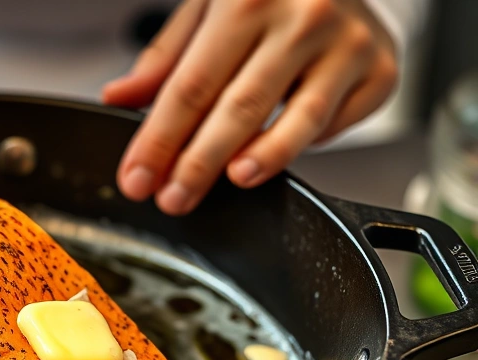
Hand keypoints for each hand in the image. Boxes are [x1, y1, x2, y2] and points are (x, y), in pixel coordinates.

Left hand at [103, 0, 397, 214]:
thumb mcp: (207, 6)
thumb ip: (164, 58)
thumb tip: (119, 98)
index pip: (191, 86)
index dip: (159, 140)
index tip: (137, 179)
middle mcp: (302, 17)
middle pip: (240, 107)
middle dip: (199, 163)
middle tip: (173, 198)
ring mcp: (348, 44)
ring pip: (299, 120)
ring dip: (264, 158)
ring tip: (233, 181)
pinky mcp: (381, 70)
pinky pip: (336, 124)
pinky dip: (305, 145)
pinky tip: (275, 153)